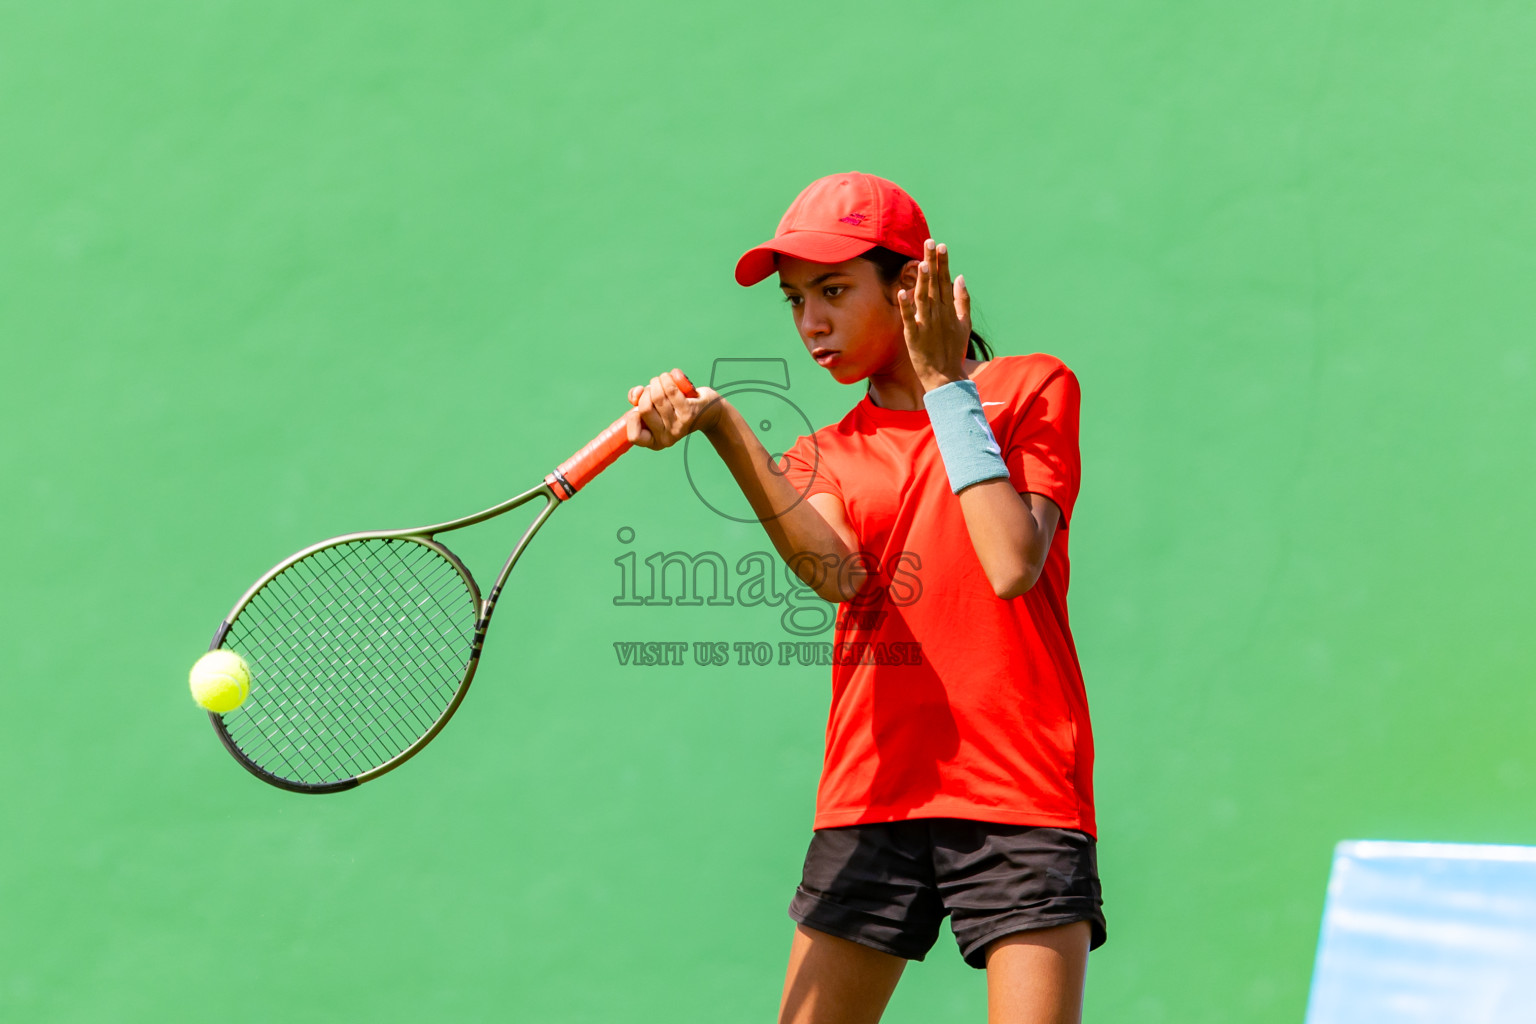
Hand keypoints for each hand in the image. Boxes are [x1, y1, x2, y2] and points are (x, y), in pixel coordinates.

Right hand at [624, 369, 722, 449]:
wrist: (709, 411)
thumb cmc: (676, 407)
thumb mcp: (654, 408)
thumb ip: (638, 402)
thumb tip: (636, 394)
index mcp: (654, 441)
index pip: (633, 436)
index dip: (631, 418)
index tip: (638, 409)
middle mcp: (666, 438)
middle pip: (644, 408)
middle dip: (646, 392)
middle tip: (654, 388)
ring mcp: (678, 427)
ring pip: (657, 396)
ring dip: (657, 381)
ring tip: (662, 379)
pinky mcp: (689, 413)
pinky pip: (671, 391)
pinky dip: (668, 378)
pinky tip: (670, 376)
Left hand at [896, 238, 971, 390]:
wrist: (946, 377)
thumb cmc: (953, 350)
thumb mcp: (964, 324)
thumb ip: (962, 300)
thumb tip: (960, 277)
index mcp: (949, 310)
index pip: (945, 281)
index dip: (943, 263)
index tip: (941, 245)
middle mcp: (938, 314)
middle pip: (934, 284)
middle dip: (933, 263)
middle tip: (929, 243)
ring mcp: (926, 325)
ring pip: (923, 298)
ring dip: (923, 280)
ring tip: (922, 262)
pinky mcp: (914, 337)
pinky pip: (908, 319)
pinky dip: (906, 306)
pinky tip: (902, 292)